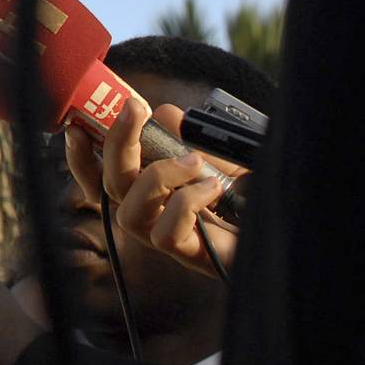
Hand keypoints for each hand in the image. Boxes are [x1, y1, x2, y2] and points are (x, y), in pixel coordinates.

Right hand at [65, 101, 243, 278]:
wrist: (288, 227)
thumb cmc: (252, 192)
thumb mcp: (219, 152)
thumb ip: (188, 134)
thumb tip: (162, 114)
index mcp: (150, 190)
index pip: (100, 176)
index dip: (80, 156)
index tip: (76, 126)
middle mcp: (151, 215)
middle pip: (108, 185)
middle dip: (117, 143)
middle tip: (137, 110)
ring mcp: (167, 237)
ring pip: (128, 212)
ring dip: (157, 177)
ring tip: (193, 161)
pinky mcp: (188, 254)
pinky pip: (164, 234)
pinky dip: (185, 203)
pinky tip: (212, 190)